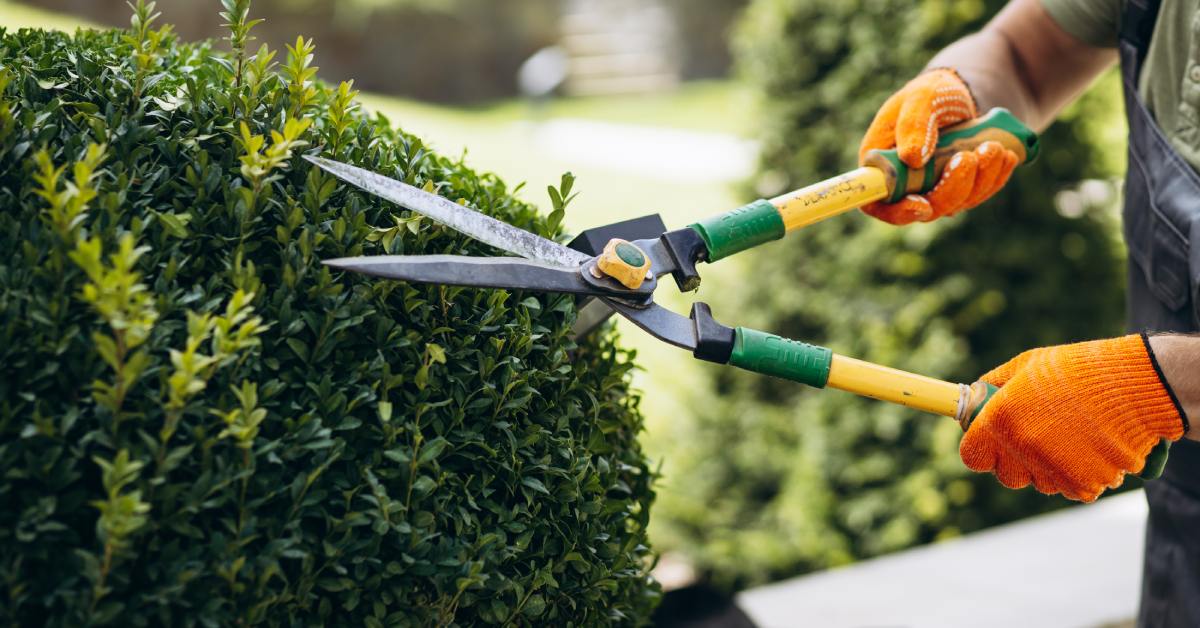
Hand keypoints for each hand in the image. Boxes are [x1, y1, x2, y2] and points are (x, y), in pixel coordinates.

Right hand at [859, 68, 1019, 224]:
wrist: (957, 93)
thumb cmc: (930, 93)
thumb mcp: (920, 98)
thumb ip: (913, 124)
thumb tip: (914, 159)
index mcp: (882, 167)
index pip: (879, 204)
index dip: (899, 212)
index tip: (922, 204)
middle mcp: (905, 186)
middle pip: (927, 209)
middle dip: (953, 188)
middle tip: (969, 156)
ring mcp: (934, 190)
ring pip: (957, 203)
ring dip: (980, 179)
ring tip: (993, 146)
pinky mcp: (960, 188)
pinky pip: (978, 194)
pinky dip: (994, 178)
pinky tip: (1006, 156)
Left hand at [960, 334, 1186, 501]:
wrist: (1137, 385)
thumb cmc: (1079, 369)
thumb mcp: (1028, 365)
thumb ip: (996, 385)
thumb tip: (977, 396)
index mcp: (1001, 419)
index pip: (973, 456)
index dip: (983, 449)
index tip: (994, 441)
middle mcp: (1023, 448)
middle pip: (1007, 476)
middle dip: (1018, 462)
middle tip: (1040, 438)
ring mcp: (1053, 470)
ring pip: (1041, 483)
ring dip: (1052, 466)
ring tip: (1074, 435)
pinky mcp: (1084, 485)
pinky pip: (1072, 488)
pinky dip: (1081, 474)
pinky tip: (1093, 447)